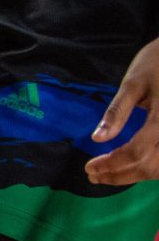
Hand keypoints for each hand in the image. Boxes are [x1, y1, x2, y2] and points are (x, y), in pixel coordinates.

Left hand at [87, 38, 158, 184]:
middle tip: (92, 175)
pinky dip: (148, 169)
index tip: (89, 167)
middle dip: (119, 175)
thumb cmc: (156, 64)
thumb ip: (116, 112)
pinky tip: (129, 168)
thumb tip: (97, 138)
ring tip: (106, 175)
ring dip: (133, 176)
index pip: (137, 151)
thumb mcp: (133, 84)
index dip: (111, 163)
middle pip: (150, 165)